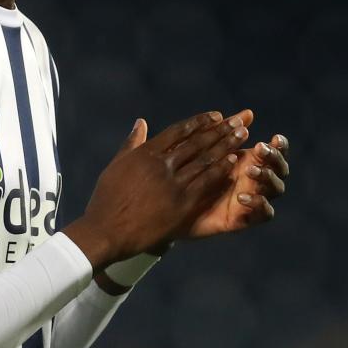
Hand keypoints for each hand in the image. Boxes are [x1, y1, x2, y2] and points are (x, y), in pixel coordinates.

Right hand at [64, 111, 249, 268]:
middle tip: (238, 122)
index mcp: (145, 153)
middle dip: (219, 130)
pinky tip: (233, 162)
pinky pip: (206, 182)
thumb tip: (140, 122)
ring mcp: (172, 184)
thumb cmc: (107, 199)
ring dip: (225, 146)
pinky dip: (221, 170)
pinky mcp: (181, 204)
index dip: (200, 122)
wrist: (106, 231)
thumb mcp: (115, 166)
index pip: (178, 131)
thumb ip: (131, 143)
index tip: (216, 116)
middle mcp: (161, 164)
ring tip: (241, 136)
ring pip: (204, 159)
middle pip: (196, 142)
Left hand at [178, 109, 287, 238]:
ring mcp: (254, 197)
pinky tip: (242, 197)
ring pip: (277, 188)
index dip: (280, 145)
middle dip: (274, 157)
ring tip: (249, 170)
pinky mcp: (246, 217)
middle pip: (281, 168)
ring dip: (267, 177)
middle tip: (259, 149)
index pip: (275, 150)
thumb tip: (247, 112)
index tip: (275, 137)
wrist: (174, 207)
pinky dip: (258, 204)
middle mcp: (257, 178)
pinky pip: (264, 213)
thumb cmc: (191, 174)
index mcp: (251, 160)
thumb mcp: (207, 151)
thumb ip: (224, 132)